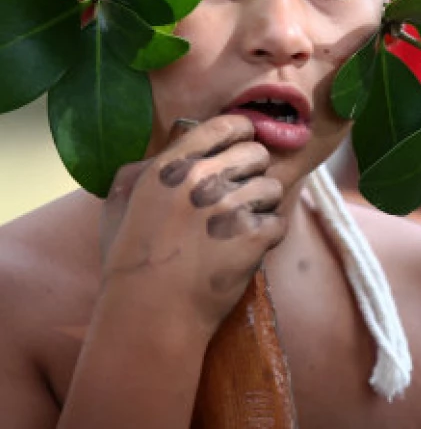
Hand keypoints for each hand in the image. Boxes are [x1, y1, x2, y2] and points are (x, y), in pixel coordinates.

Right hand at [100, 115, 286, 336]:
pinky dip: (269, 236)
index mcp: (172, 166)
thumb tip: (170, 145)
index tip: (245, 142)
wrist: (149, 315)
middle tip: (240, 195)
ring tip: (241, 226)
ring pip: (272, 188)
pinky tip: (249, 248)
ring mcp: (229, 207)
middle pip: (256, 153)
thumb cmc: (131, 263)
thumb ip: (143, 169)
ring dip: (262, 206)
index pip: (226, 125)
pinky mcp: (252, 237)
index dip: (243, 132)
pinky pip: (278, 223)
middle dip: (254, 171)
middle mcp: (202, 179)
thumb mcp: (121, 205)